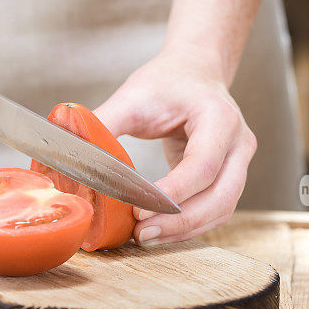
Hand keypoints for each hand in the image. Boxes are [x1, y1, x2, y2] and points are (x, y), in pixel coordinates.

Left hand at [94, 50, 256, 245]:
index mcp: (219, 117)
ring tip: (146, 236)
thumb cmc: (167, 81)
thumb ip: (104, 124)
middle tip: (141, 233)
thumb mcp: (133, 96)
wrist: (195, 71)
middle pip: (220, 196)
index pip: (202, 165)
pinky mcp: (230, 176)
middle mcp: (238, 142)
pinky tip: (160, 229)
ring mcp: (239, 162)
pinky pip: (216, 210)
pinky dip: (190, 225)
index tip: (138, 209)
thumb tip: (69, 152)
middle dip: (180, 222)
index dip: (173, 193)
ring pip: (222, 210)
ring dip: (185, 229)